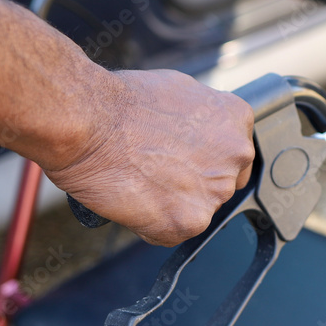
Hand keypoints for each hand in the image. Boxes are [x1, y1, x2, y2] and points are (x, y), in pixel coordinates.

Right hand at [42, 69, 254, 246]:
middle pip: (218, 185)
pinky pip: (170, 233)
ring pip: (195, 211)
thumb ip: (201, 120)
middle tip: (155, 171)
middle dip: (190, 184)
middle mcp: (236, 156)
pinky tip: (133, 200)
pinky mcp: (190, 221)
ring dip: (170, 205)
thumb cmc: (121, 103)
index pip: (233, 156)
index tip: (182, 161)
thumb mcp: (178, 91)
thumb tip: (197, 135)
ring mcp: (215, 191)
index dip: (203, 161)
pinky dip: (150, 225)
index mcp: (236, 119)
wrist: (89, 120)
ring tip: (139, 181)